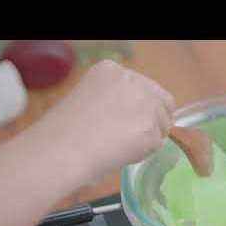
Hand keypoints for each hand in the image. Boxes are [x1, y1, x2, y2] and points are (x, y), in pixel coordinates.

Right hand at [34, 60, 175, 183]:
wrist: (61, 150)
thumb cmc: (65, 131)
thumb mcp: (89, 98)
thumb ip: (116, 99)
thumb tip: (137, 115)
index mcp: (113, 71)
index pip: (148, 87)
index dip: (145, 106)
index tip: (136, 120)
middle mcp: (133, 82)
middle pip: (164, 103)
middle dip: (155, 122)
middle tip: (138, 138)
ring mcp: (144, 104)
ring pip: (162, 125)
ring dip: (148, 139)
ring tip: (120, 147)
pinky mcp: (149, 128)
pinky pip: (156, 144)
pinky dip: (143, 153)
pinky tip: (120, 154)